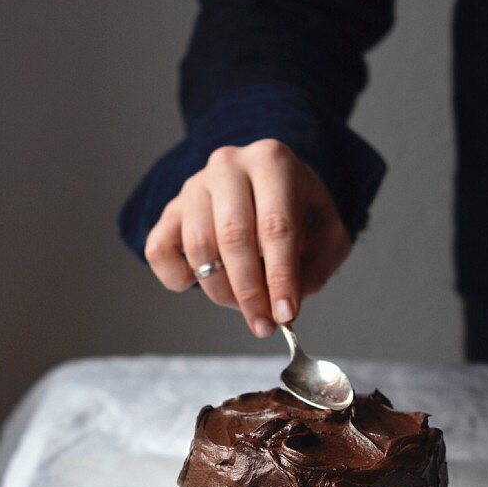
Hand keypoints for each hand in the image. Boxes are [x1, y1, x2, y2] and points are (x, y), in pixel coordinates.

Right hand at [144, 139, 352, 336]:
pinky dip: (177, 277)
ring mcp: (193, 186)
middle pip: (233, 236)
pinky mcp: (170, 210)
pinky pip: (159, 251)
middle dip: (249, 291)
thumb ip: (313, 269)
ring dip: (221, 290)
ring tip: (244, 306)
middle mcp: (228, 165)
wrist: (267, 186)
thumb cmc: (299, 211)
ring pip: (198, 247)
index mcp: (272, 161)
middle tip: (263, 325)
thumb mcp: (327, 234)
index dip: (280, 276)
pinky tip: (203, 282)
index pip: (275, 225)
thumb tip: (282, 307)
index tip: (285, 315)